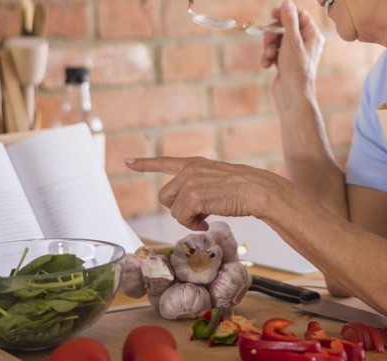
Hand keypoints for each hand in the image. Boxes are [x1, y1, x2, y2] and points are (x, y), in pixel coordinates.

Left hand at [125, 156, 284, 229]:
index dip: (145, 163)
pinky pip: (182, 219)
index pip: (165, 162)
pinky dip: (193, 225)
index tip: (128, 161)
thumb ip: (199, 186)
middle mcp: (189, 170)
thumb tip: (189, 208)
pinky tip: (207, 222)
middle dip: (178, 209)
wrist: (258, 191)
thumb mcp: (218, 180)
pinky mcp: (193, 197)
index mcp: (195, 164)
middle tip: (199, 213)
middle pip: (165, 197)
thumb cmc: (245, 190)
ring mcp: (190, 183)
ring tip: (208, 216)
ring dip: (188, 219)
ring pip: (173, 211)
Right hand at [261, 0, 324, 103]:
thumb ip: (289, 20)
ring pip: (277, 39)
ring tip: (268, 55)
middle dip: (273, 33)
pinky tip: (266, 64)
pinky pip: (274, 52)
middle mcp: (306, 43)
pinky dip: (268, 56)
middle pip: (285, 27)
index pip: (300, 15)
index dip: (286, 13)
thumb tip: (287, 3)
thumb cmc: (296, 69)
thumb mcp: (292, 41)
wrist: (292, 95)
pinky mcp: (285, 62)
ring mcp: (295, 53)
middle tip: (268, 40)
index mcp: (313, 36)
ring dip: (269, 46)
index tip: (273, 13)